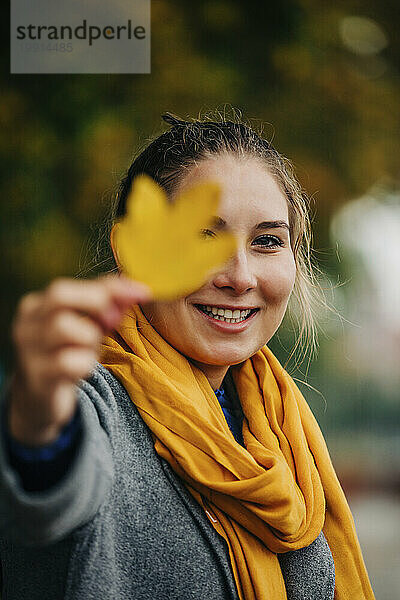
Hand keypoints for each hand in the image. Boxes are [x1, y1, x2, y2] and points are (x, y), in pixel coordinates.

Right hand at [8, 275, 149, 445]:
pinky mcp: (38, 378)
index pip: (68, 286)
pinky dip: (85, 363)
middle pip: (59, 296)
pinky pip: (70, 362)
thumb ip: (109, 305)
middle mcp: (25, 324)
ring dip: (90, 339)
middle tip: (112, 320)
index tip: (142, 292)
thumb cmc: (66, 354)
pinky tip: (81, 369)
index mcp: (35, 306)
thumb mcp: (87, 325)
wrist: (39, 400)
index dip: (108, 287)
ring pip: (66, 328)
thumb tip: (139, 290)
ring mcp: (28, 351)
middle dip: (95, 302)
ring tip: (89, 349)